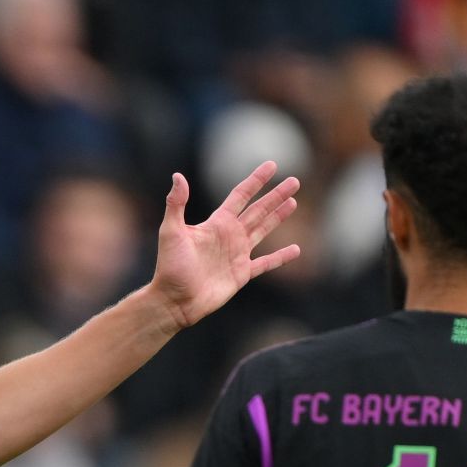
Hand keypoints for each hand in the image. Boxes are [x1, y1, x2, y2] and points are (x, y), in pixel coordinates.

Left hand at [148, 163, 300, 331]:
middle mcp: (230, 235)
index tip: (271, 166)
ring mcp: (237, 254)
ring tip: (293, 202)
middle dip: (276, 196)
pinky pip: (265, 263)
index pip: (241, 195)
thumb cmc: (170, 266)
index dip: (256, 181)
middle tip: (294, 181)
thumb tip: (177, 176)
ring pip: (264, 230)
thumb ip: (176, 204)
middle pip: (258, 210)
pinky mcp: (241, 274)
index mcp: (217, 223)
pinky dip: (280, 257)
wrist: (175, 300)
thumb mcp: (171, 231)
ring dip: (278, 217)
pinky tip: (296, 250)